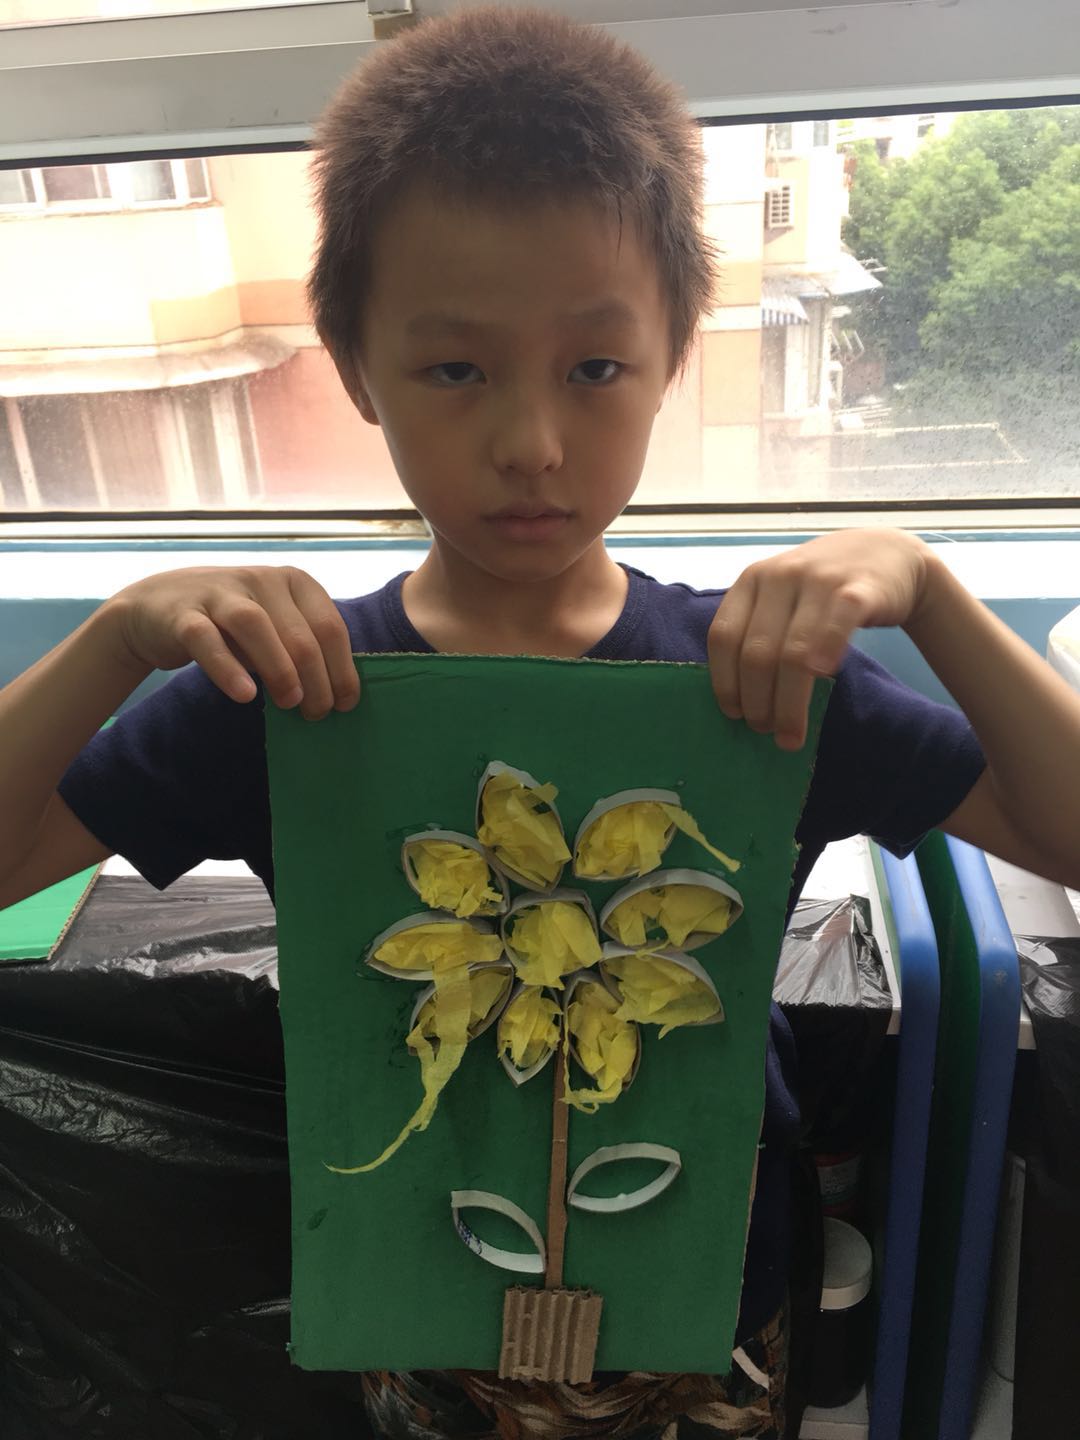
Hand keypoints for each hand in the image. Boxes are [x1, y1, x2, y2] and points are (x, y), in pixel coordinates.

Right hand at [106, 566, 359, 719]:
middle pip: (299, 632)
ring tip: (291, 703)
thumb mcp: (274, 629)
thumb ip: (301, 651)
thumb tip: (336, 694)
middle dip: (316, 679)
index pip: (330, 626)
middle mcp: (261, 579)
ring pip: (256, 626)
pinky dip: (227, 668)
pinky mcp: (183, 614)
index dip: (342, 669)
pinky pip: (207, 640)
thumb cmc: (230, 625)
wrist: (157, 607)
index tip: (345, 704)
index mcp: (293, 581)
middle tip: (316, 713)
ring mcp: (219, 593)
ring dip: (280, 670)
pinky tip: (245, 695)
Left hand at [708, 529, 930, 750]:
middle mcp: (780, 576)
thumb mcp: (782, 596)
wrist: (887, 554)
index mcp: (752, 580)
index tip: (734, 715)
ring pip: (794, 652)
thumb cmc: (824, 588)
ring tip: (790, 735)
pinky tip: (823, 682)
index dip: (725, 681)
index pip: (724, 636)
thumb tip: (740, 701)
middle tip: (764, 731)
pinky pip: (836, 628)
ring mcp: (819, 580)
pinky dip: (825, 656)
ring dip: (789, 703)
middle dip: (757, 701)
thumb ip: (759, 630)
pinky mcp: (859, 589)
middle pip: (757, 652)